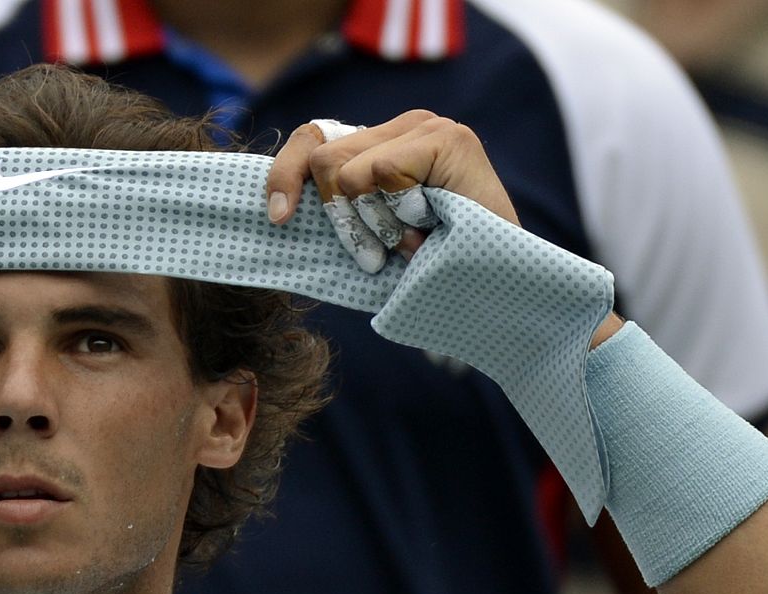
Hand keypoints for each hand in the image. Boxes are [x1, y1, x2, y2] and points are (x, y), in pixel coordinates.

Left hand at [265, 110, 520, 258]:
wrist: (491, 292)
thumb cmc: (428, 274)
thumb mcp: (367, 241)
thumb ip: (336, 214)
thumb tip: (276, 212)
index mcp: (379, 148)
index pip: (312, 140)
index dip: (284, 175)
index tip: (278, 220)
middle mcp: (402, 128)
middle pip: (322, 159)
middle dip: (341, 220)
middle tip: (378, 253)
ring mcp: (426, 127)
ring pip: (346, 172)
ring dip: (373, 224)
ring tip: (414, 241)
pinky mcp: (445, 138)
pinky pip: (380, 172)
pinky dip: (396, 214)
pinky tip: (427, 230)